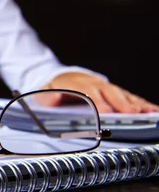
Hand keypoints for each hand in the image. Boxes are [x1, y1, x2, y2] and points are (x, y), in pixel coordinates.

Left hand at [38, 72, 158, 112]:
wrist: (58, 77)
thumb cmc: (53, 89)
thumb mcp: (44, 92)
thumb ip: (47, 97)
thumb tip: (52, 99)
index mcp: (76, 84)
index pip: (89, 93)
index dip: (98, 102)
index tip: (106, 111)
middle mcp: (94, 84)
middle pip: (110, 93)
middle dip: (121, 103)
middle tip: (132, 113)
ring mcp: (106, 87)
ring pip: (123, 95)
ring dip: (137, 104)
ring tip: (151, 113)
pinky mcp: (114, 93)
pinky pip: (130, 98)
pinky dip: (142, 104)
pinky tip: (153, 111)